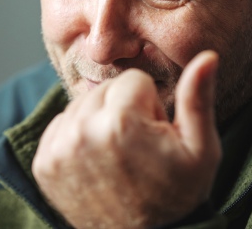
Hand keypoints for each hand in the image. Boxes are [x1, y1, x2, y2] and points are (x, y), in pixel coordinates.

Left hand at [32, 50, 221, 227]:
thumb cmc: (177, 195)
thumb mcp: (201, 148)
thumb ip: (198, 97)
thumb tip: (207, 56)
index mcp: (122, 122)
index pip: (133, 79)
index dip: (150, 105)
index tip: (154, 134)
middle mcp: (83, 131)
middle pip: (105, 88)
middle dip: (123, 109)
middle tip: (137, 146)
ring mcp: (58, 149)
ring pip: (82, 104)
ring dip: (99, 120)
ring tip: (117, 154)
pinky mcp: (43, 164)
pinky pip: (61, 124)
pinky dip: (77, 135)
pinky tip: (96, 159)